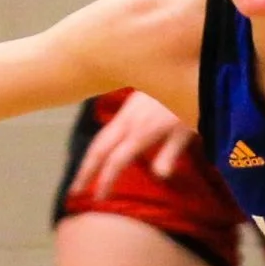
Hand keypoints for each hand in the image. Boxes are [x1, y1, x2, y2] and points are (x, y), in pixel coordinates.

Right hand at [71, 92, 193, 197]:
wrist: (183, 67)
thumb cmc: (190, 102)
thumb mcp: (186, 130)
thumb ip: (171, 152)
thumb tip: (160, 175)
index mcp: (141, 131)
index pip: (116, 160)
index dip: (105, 180)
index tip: (98, 199)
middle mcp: (128, 122)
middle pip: (99, 149)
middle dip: (85, 171)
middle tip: (73, 192)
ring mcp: (126, 112)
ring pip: (100, 138)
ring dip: (89, 159)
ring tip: (82, 176)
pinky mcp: (129, 106)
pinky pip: (107, 129)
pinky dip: (98, 145)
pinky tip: (99, 152)